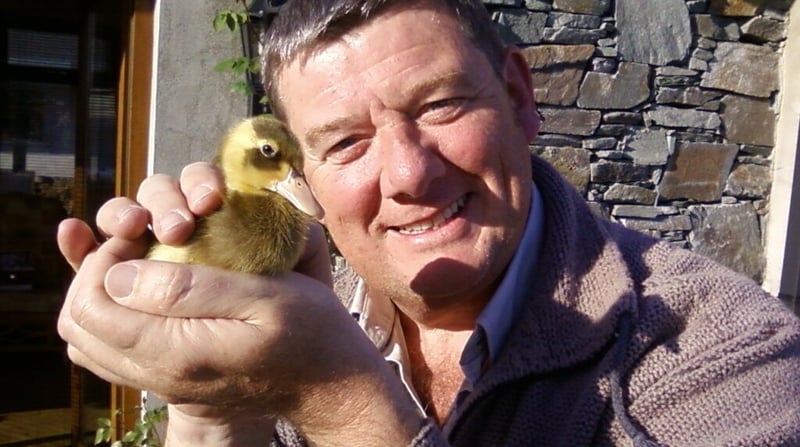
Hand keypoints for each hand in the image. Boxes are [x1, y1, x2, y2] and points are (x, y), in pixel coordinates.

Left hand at [57, 162, 417, 444]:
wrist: (330, 384)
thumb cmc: (309, 331)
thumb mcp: (263, 295)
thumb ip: (190, 286)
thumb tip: (119, 274)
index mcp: (176, 352)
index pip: (90, 306)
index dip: (102, 258)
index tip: (143, 233)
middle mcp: (157, 375)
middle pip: (77, 326)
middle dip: (92, 274)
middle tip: (136, 245)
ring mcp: (161, 383)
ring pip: (87, 342)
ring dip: (100, 295)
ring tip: (140, 265)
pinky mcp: (171, 382)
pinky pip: (110, 354)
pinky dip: (113, 318)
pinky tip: (148, 294)